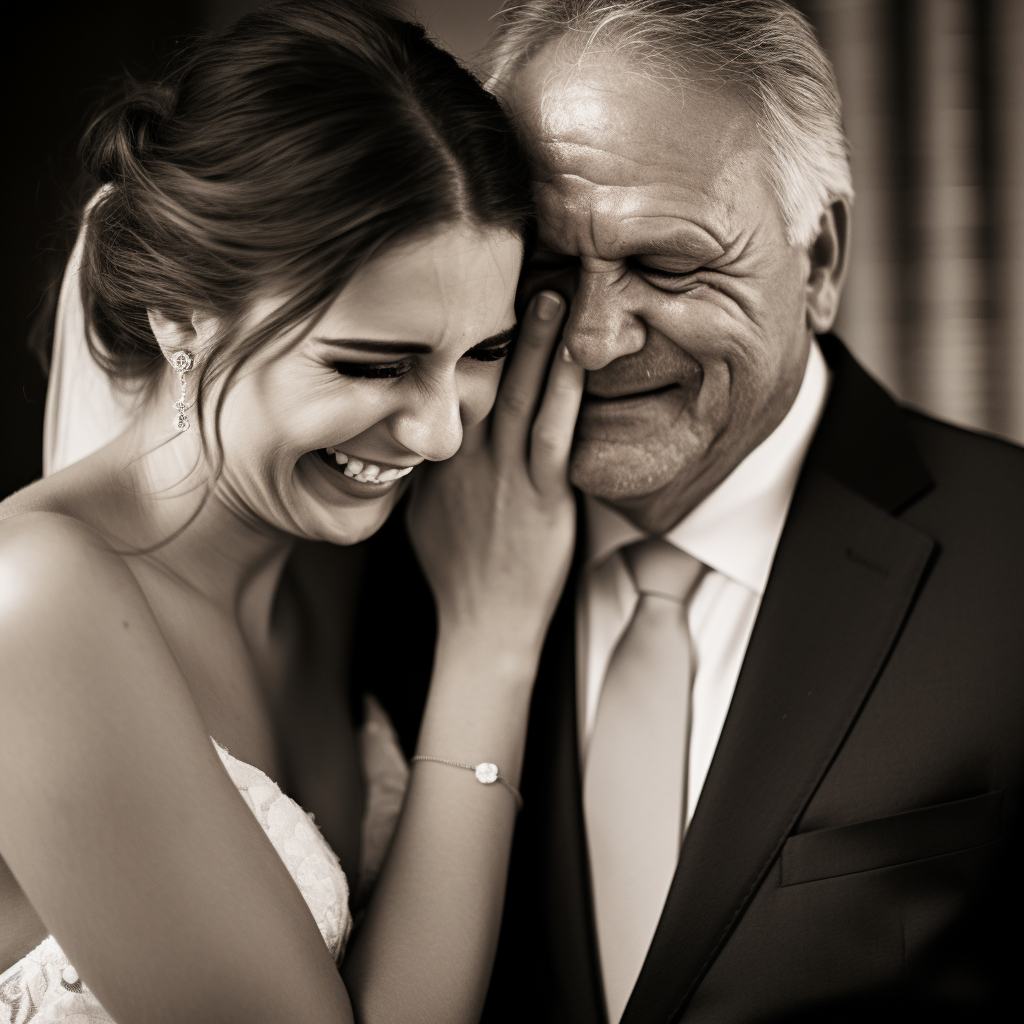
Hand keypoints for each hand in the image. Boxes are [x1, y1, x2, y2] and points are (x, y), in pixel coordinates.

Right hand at [407, 290, 583, 658]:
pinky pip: (554, 432)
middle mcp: (465, 457)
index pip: (440, 387)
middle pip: (476, 378)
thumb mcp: (421, 512)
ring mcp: (504, 473)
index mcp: (436, 459)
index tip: (463, 299)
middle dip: (492, 322)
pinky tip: (577, 355)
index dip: (453, 340)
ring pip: (517, 394)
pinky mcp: (541, 494)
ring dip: (533, 341)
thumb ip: (422, 466)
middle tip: (508, 269)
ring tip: (549, 290)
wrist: (484, 622)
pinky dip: (565, 390)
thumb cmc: (457, 571)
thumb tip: (417, 432)